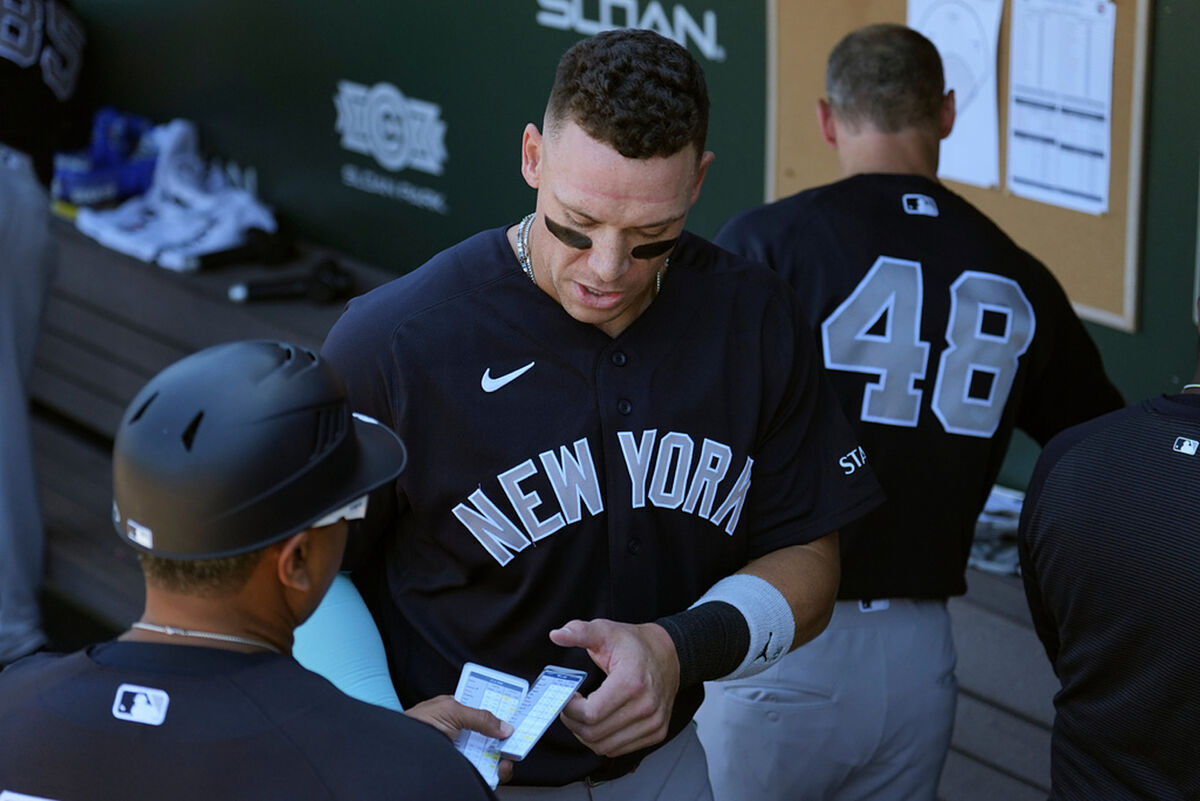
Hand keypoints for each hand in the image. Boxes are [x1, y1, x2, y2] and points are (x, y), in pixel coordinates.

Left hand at [405, 695, 514, 783]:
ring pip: (492, 756)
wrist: (399, 753)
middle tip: (514, 743)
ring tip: (504, 761)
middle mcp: (463, 733)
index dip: (502, 715)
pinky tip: (496, 770)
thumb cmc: (415, 726)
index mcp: (459, 713)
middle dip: (507, 740)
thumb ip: (479, 717)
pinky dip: (495, 773)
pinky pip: (485, 773)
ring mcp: (464, 753)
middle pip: (493, 736)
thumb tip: (505, 726)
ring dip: (503, 759)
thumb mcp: (451, 711)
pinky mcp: (463, 770)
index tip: (517, 718)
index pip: (486, 712)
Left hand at [549, 618, 679, 757]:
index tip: (567, 697)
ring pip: (604, 746)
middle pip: (594, 733)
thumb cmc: (635, 645)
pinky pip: (619, 750)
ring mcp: (653, 722)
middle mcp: (646, 706)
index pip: (590, 714)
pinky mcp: (657, 733)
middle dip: (574, 722)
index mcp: (631, 682)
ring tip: (584, 714)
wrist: (668, 654)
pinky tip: (601, 722)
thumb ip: (580, 632)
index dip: (570, 709)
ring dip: (586, 734)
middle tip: (570, 707)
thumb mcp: (606, 631)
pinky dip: (603, 741)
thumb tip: (557, 635)